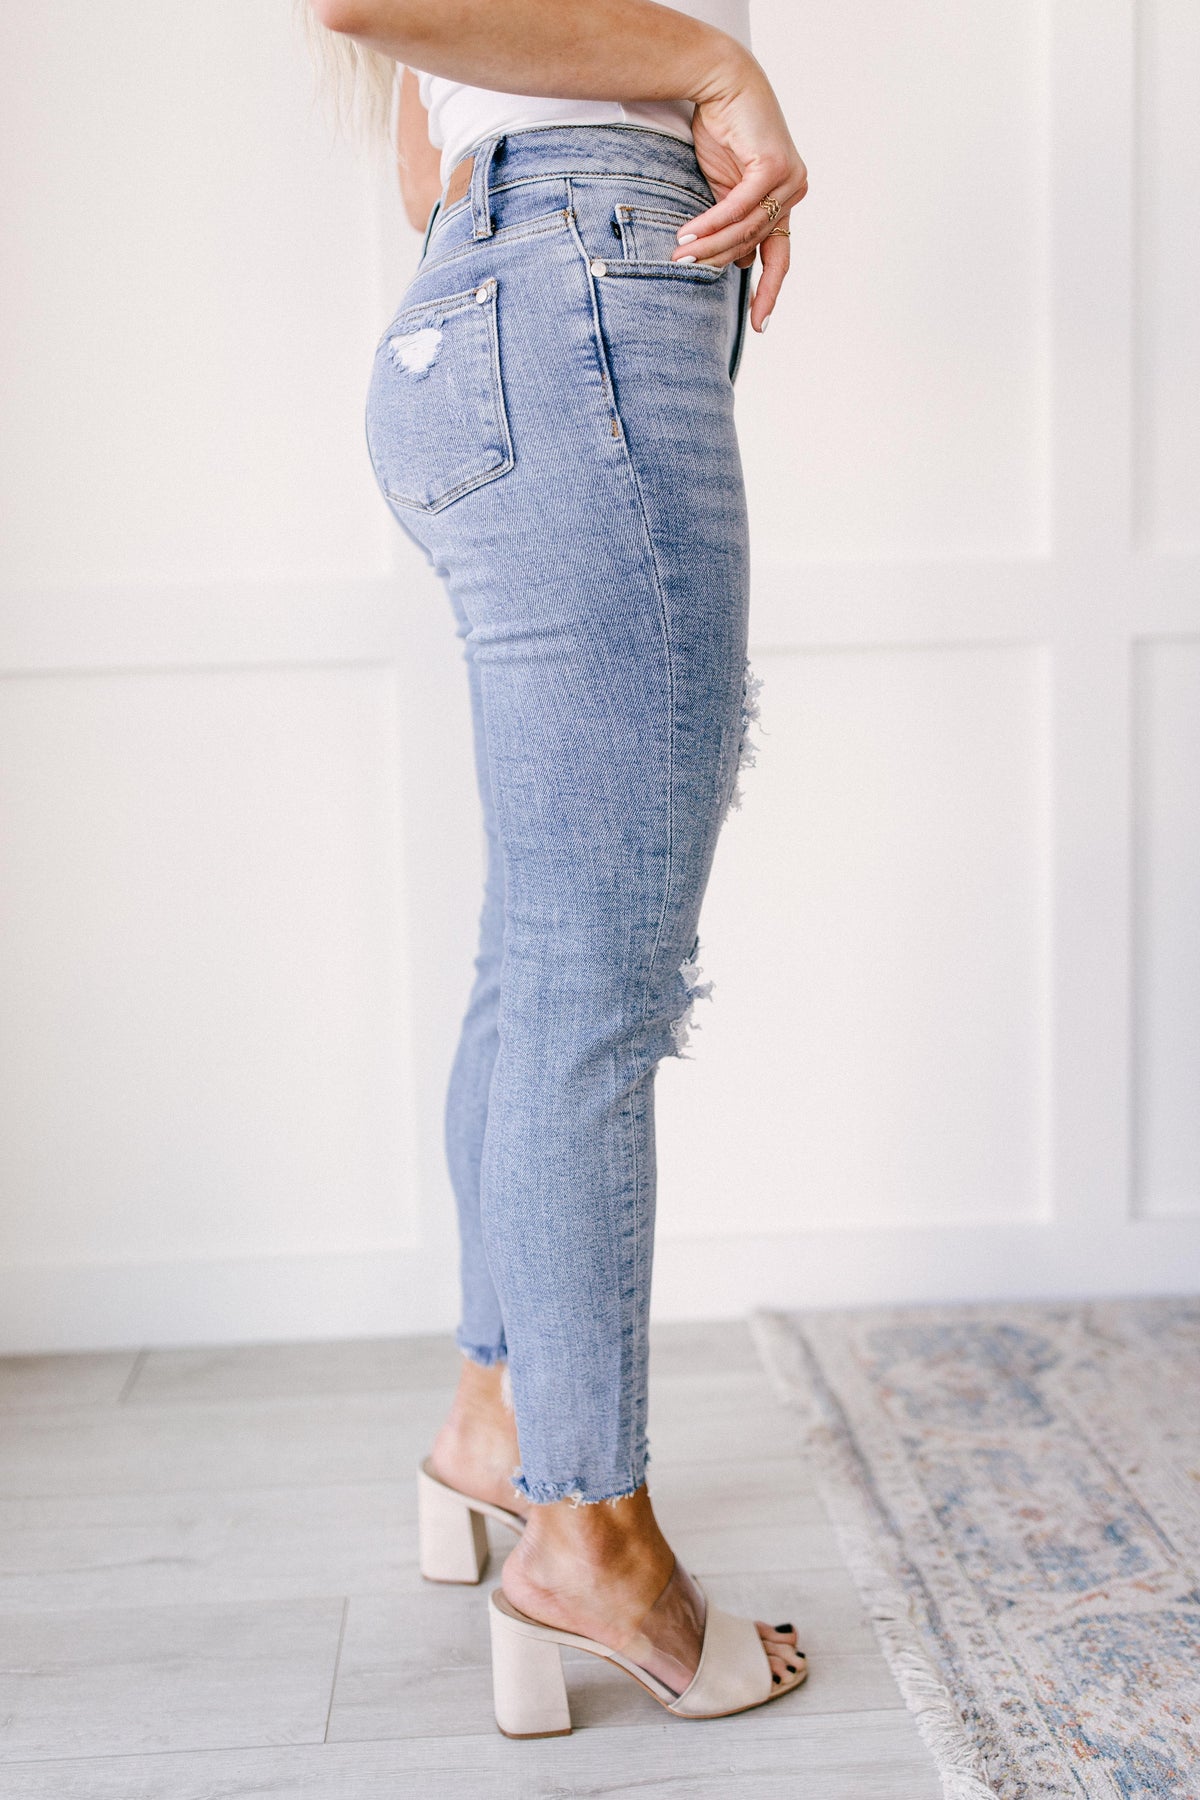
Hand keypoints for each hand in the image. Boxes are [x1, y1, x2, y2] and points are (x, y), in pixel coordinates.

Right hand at [674, 45, 807, 333]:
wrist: (722, 82)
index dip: (769, 291)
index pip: (780, 258)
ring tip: (680, 255)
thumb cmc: (721, 132)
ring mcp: (789, 179)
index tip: (760, 324)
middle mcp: (793, 192)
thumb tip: (736, 262)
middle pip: (754, 244)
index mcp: (785, 202)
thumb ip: (731, 224)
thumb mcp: (724, 189)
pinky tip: (690, 235)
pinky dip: (712, 223)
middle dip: (718, 260)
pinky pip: (739, 207)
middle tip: (684, 270)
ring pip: (746, 229)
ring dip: (710, 245)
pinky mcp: (773, 166)